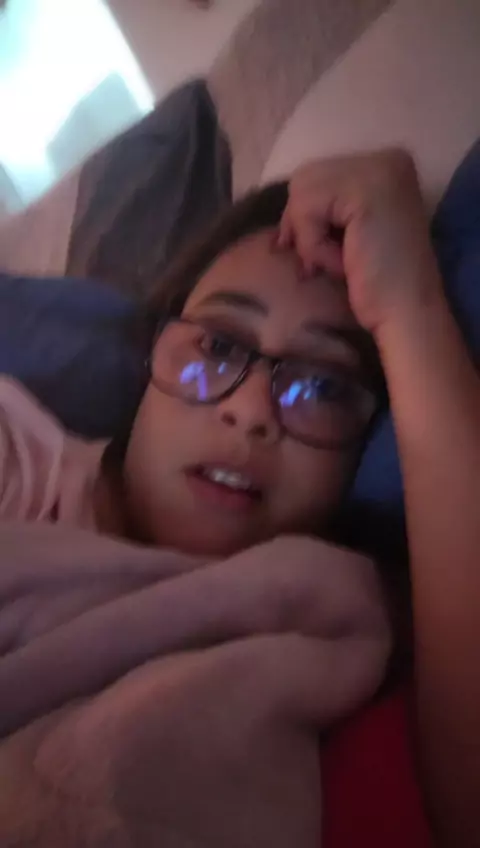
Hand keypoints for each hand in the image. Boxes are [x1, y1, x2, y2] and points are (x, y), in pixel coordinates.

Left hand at [278, 149, 442, 335]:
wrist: (405, 314)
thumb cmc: (376, 284)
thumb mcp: (346, 234)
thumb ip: (322, 210)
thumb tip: (280, 222)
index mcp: (387, 165)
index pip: (318, 176)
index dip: (307, 218)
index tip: (325, 253)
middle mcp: (387, 159)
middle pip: (305, 178)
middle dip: (304, 225)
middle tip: (329, 261)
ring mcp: (379, 170)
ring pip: (302, 193)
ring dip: (310, 239)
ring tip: (340, 263)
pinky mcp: (365, 191)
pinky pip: (307, 211)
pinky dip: (314, 245)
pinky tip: (344, 263)